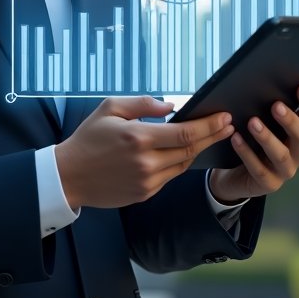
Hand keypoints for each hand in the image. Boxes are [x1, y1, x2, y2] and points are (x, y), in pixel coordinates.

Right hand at [54, 96, 234, 209]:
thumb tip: (171, 106)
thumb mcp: (110, 108)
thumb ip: (143, 104)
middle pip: (191, 150)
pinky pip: (170, 176)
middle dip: (212, 136)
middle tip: (228, 125)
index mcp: (138, 138)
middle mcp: (146, 162)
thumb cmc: (88, 138)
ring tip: (210, 136)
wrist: (70, 175)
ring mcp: (147, 181)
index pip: (186, 133)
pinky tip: (184, 153)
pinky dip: (180, 163)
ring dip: (198, 150)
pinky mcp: (145, 193)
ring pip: (183, 165)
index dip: (209, 125)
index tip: (225, 117)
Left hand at [208, 84, 298, 204]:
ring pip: (280, 154)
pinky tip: (236, 139)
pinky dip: (246, 153)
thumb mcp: (263, 123)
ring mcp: (285, 171)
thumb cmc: (253, 142)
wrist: (236, 174)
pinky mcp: (269, 184)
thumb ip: (267, 108)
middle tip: (275, 105)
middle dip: (289, 120)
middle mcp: (298, 153)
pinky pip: (259, 169)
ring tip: (252, 122)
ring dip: (266, 137)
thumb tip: (261, 81)